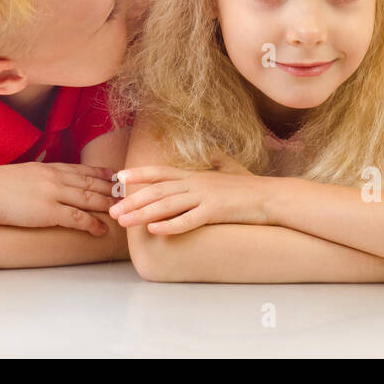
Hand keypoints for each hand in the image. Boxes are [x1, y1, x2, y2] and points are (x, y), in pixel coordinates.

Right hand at [0, 162, 116, 235]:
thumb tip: (40, 182)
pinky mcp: (48, 212)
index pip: (82, 169)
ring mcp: (54, 194)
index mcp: (49, 168)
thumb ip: (36, 177)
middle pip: (91, 183)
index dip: (101, 173)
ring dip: (108, 205)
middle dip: (112, 189)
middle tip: (128, 193)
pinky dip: (92, 224)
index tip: (115, 176)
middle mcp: (56, 178)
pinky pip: (77, 218)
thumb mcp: (21, 173)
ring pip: (90, 198)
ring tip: (122, 211)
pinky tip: (102, 230)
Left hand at [109, 164, 269, 233]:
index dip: (139, 174)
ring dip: (143, 214)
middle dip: (132, 201)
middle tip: (112, 211)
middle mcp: (196, 183)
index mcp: (196, 175)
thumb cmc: (249, 186)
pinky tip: (154, 230)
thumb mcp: (227, 170)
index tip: (119, 178)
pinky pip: (189, 220)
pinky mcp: (216, 211)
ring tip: (124, 222)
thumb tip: (211, 153)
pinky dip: (170, 225)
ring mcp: (205, 196)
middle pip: (157, 190)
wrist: (272, 196)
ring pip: (167, 205)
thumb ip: (215, 163)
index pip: (161, 172)